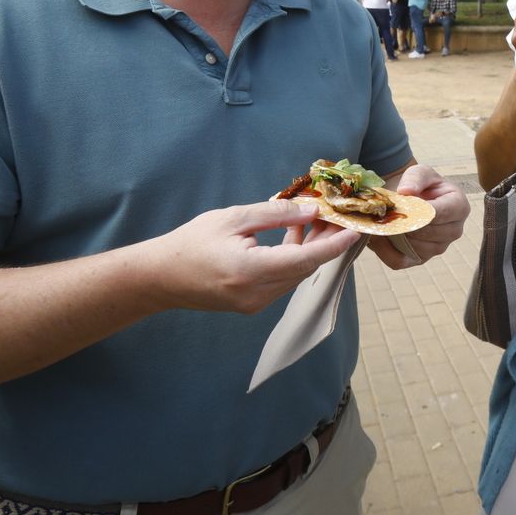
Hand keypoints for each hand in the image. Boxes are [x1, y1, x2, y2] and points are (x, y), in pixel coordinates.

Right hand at [141, 198, 362, 314]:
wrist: (160, 277)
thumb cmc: (192, 243)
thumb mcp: (234, 218)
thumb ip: (275, 214)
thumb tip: (311, 210)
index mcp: (252, 271)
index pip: (306, 259)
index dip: (334, 244)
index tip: (356, 230)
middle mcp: (258, 294)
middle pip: (305, 268)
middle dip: (325, 242)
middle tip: (336, 215)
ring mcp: (255, 304)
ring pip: (296, 275)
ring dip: (310, 250)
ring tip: (316, 220)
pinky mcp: (251, 305)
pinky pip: (283, 281)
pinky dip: (293, 260)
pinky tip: (294, 236)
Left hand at [367, 164, 470, 268]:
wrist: (412, 198)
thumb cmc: (421, 185)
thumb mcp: (420, 172)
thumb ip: (415, 178)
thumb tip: (406, 192)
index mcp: (459, 207)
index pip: (440, 213)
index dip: (418, 210)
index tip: (401, 204)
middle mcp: (454, 231)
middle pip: (426, 232)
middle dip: (403, 222)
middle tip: (385, 213)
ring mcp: (438, 248)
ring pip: (412, 246)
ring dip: (393, 235)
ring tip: (381, 221)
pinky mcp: (420, 259)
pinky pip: (400, 260)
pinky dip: (384, 250)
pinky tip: (378, 236)